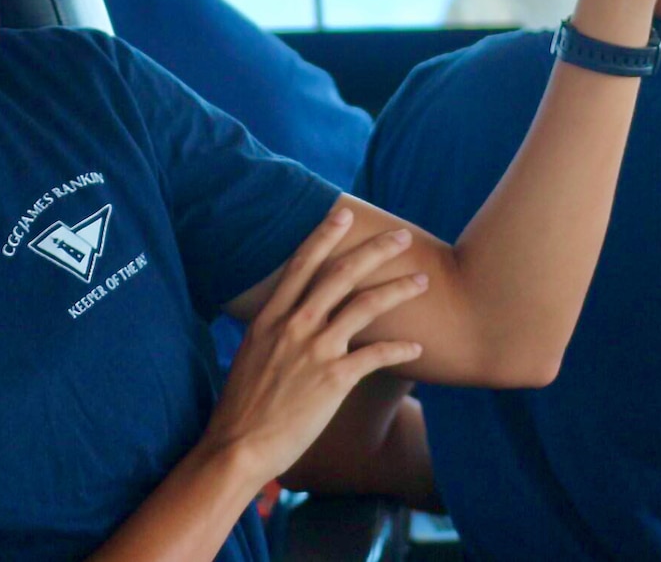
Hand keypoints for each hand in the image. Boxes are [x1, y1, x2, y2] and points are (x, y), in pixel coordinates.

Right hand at [199, 210, 427, 483]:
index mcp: (270, 317)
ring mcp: (315, 351)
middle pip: (341, 274)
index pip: (301, 264)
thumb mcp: (250, 355)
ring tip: (422, 280)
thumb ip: (272, 331)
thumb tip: (286, 320)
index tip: (344, 214)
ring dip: (398, 289)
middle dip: (376, 250)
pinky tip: (417, 349)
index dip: (324, 235)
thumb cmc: (241, 407)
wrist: (237, 446)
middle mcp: (294, 326)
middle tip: (402, 235)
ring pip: (365, 306)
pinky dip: (400, 349)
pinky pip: (376, 355)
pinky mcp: (333, 380)